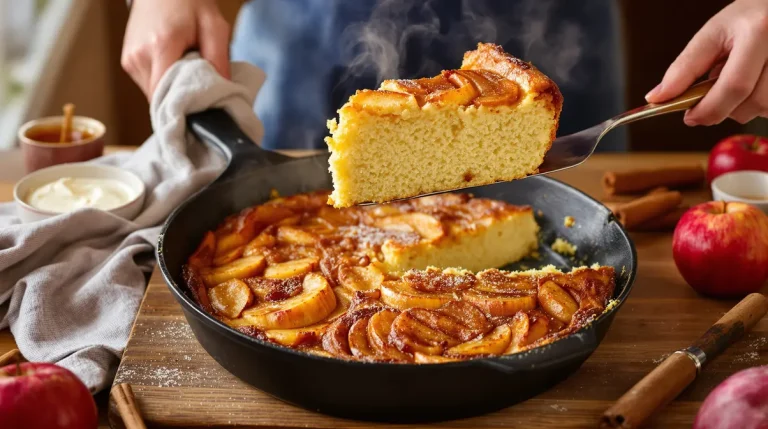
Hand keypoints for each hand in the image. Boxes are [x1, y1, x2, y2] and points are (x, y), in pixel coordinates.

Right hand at [121, 0, 230, 98]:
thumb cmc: (190, 2)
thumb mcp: (214, 26)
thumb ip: (219, 59)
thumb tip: (224, 92)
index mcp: (161, 45)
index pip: (167, 95)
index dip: (185, 108)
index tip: (203, 112)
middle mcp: (139, 56)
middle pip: (161, 98)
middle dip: (182, 102)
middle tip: (202, 94)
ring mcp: (130, 60)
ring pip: (154, 94)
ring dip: (173, 92)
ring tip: (188, 75)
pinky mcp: (127, 62)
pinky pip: (149, 85)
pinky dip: (165, 83)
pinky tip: (176, 70)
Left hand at [645, 0, 767, 125]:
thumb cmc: (746, 19)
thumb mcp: (712, 34)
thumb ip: (684, 68)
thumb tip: (657, 98)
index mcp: (759, 31)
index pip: (735, 85)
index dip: (709, 109)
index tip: (690, 116)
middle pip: (754, 103)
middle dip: (726, 110)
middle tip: (711, 100)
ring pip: (767, 109)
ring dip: (745, 108)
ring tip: (738, 84)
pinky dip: (760, 105)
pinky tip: (754, 86)